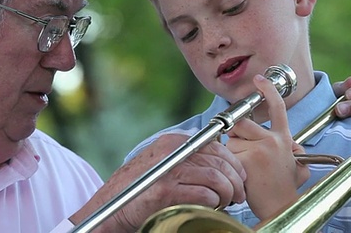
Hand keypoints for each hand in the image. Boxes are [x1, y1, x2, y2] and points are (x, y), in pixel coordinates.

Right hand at [71, 134, 246, 231]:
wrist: (111, 208)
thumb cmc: (139, 189)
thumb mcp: (162, 164)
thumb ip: (185, 159)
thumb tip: (219, 165)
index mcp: (172, 142)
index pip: (214, 145)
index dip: (233, 161)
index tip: (239, 176)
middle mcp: (172, 151)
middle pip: (219, 160)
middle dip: (235, 179)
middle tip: (239, 194)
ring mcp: (169, 170)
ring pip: (216, 177)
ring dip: (228, 193)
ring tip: (228, 202)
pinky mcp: (167, 191)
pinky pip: (205, 194)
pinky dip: (214, 203)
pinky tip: (212, 207)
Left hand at [225, 74, 309, 220]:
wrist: (281, 207)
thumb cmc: (283, 187)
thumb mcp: (294, 162)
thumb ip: (289, 148)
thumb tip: (291, 144)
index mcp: (284, 138)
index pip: (278, 108)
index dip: (268, 91)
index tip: (259, 79)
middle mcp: (273, 140)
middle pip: (241, 123)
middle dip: (235, 134)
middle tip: (241, 148)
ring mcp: (260, 150)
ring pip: (231, 140)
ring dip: (232, 151)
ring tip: (246, 167)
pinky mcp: (247, 160)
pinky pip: (227, 154)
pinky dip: (228, 163)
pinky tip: (241, 174)